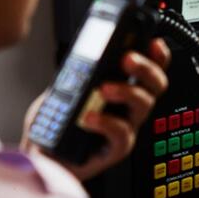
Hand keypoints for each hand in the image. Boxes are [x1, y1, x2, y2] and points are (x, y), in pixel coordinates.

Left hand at [23, 39, 171, 180]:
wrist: (41, 155)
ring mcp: (125, 127)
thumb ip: (77, 71)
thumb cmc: (54, 124)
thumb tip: (85, 51)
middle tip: (127, 59)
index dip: (157, 55)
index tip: (153, 42)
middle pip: (155, 85)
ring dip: (126, 91)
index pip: (149, 69)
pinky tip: (89, 117)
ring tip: (103, 88)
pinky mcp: (115, 149)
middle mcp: (129, 107)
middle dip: (145, 68)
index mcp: (122, 88)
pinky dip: (107, 123)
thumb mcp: (63, 87)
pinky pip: (122, 134)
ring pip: (143, 105)